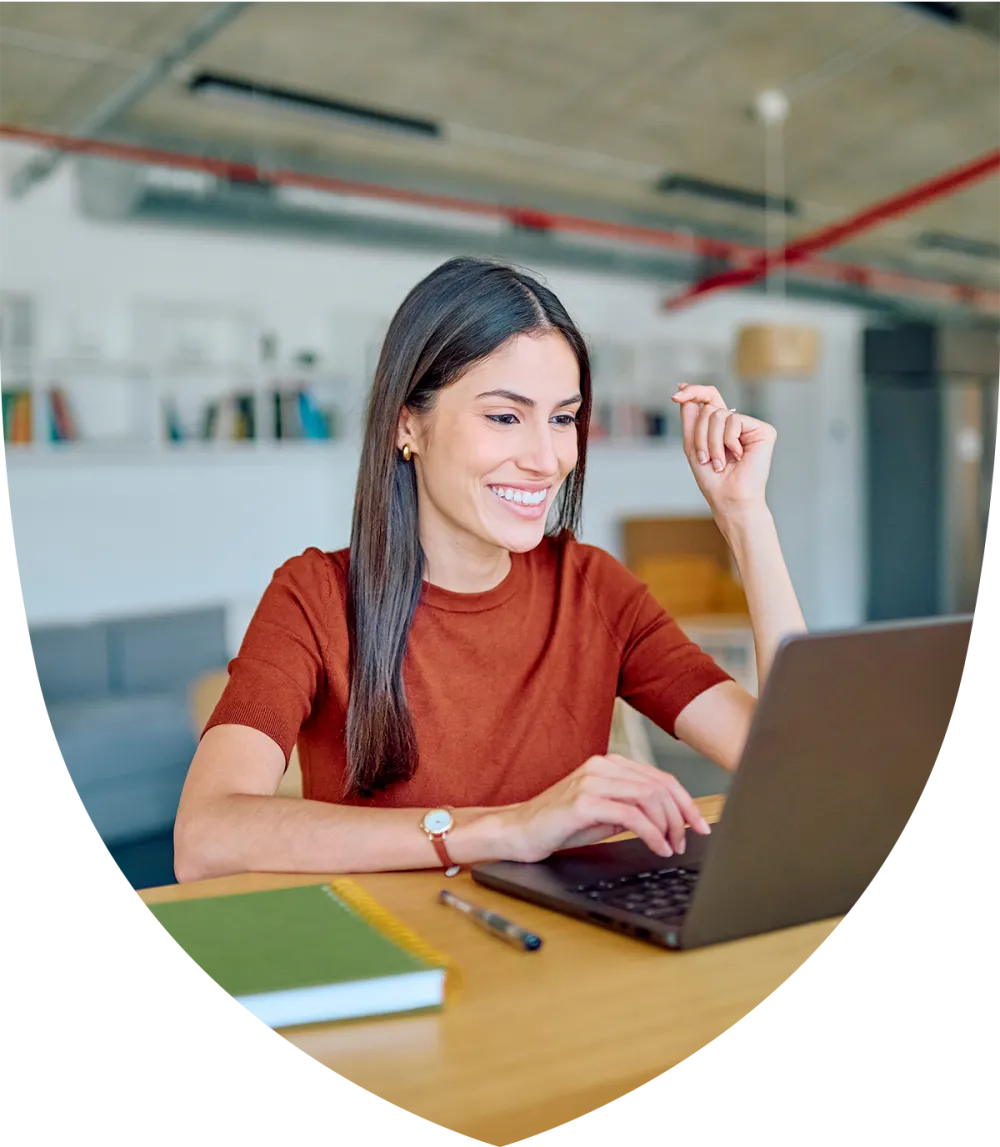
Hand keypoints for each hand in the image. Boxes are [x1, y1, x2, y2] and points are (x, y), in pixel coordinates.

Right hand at [495, 754, 711, 863]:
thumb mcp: (604, 814)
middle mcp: (602, 766)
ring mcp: (592, 781)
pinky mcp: (584, 801)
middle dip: (682, 816)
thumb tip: (672, 820)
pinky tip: (657, 847)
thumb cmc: (560, 824)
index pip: (660, 778)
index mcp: (609, 764)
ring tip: (671, 847)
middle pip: (660, 786)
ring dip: (668, 827)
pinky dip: (652, 834)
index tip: (700, 825)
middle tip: (686, 840)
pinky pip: (632, 815)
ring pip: (650, 798)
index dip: (686, 802)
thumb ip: (633, 808)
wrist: (519, 831)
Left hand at [671, 383, 776, 516]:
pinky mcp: (763, 430)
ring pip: (718, 415)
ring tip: (719, 462)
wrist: (729, 499)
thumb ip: (690, 419)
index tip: (677, 395)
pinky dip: (728, 441)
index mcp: (721, 427)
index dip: (693, 392)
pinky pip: (734, 421)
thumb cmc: (712, 479)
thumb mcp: (693, 446)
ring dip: (712, 442)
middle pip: (709, 408)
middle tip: (706, 458)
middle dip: (700, 435)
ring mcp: (751, 426)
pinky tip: (737, 456)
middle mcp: (737, 423)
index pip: (709, 399)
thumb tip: (684, 389)